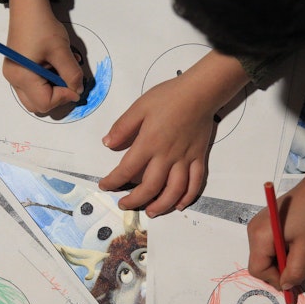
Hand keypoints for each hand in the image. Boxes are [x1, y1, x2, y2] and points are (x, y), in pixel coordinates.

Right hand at [4, 0, 81, 112]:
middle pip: (38, 106)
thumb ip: (72, 74)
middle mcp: (14, 80)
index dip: (63, 97)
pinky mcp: (17, 71)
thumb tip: (78, 91)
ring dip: (52, 91)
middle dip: (56, 98)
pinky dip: (46, 84)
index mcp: (23, 76)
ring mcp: (13, 76)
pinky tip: (52, 68)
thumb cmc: (42, 26)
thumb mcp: (62, 51)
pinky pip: (32, 88)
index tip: (75, 85)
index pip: (45, 103)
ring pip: (35, 99)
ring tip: (60, 71)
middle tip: (67, 81)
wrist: (28, 8)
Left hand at [99, 50, 248, 216]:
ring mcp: (185, 159)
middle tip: (124, 204)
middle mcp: (167, 156)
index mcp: (149, 143)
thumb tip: (107, 144)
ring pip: (174, 190)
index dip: (113, 181)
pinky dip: (188, 197)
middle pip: (150, 187)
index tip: (104, 185)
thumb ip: (123, 127)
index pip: (127, 169)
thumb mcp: (140, 106)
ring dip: (161, 205)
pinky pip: (195, 182)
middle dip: (135, 200)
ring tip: (151, 212)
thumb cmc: (168, 97)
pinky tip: (179, 205)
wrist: (200, 92)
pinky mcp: (199, 158)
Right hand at [247, 152, 304, 290]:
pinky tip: (297, 249)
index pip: (258, 269)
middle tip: (301, 273)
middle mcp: (253, 231)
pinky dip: (282, 252)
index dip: (275, 279)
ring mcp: (257, 226)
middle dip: (280, 272)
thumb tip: (287, 286)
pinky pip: (268, 245)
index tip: (293, 282)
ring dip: (283, 262)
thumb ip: (295, 271)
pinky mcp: (264, 224)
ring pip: (266, 255)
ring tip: (304, 261)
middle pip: (260, 263)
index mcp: (260, 237)